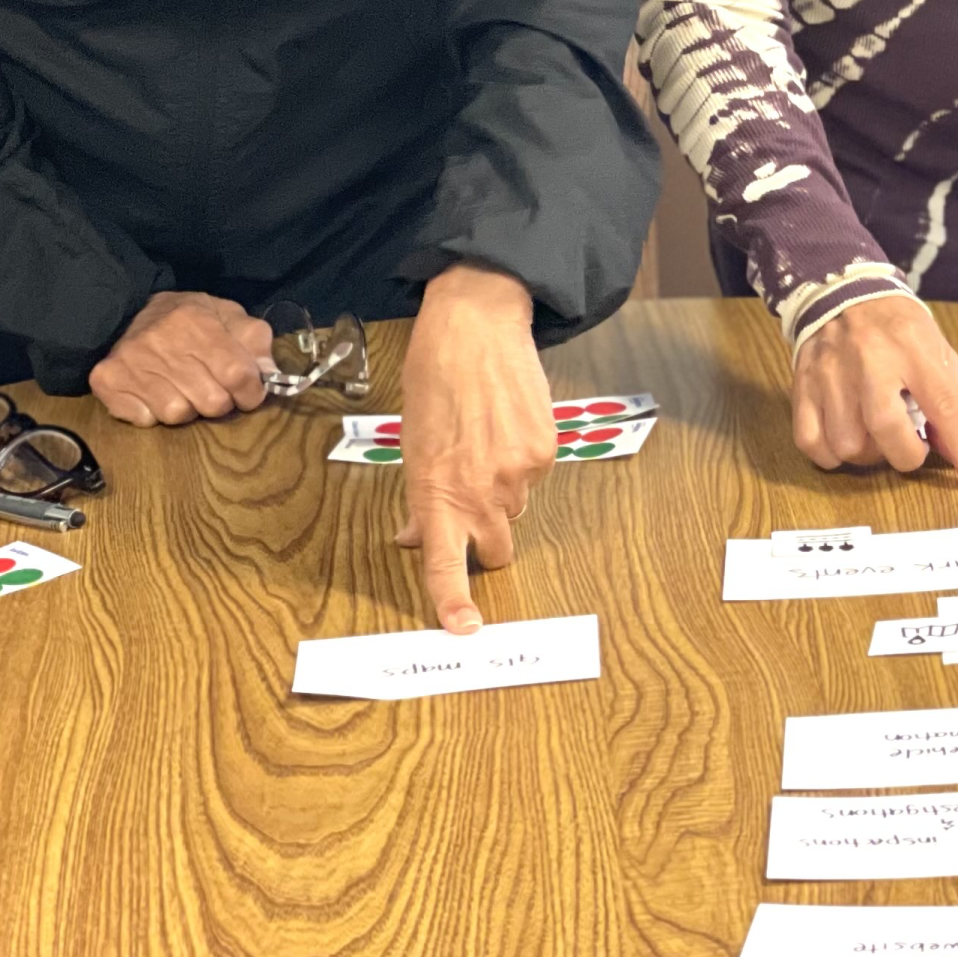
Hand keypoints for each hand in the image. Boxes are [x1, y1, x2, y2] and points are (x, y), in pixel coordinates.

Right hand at [87, 291, 274, 425]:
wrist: (123, 312)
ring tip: (180, 387)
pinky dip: (152, 412)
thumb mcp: (223, 314)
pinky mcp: (106, 381)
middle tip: (211, 387)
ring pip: (178, 414)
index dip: (251, 392)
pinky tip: (151, 392)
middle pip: (212, 402)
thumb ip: (252, 338)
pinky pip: (145, 419)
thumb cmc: (183, 318)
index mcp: (195, 320)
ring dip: (185, 407)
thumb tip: (269, 372)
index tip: (249, 393)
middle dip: (220, 401)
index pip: (237, 374)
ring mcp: (130, 363)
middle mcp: (160, 341)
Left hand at [393, 266, 554, 633]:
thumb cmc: (434, 381)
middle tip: (472, 504)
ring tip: (485, 443)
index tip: (464, 628)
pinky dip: (522, 463)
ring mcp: (519, 473)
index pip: (444, 562)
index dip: (453, 601)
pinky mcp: (546, 452)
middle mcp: (481, 491)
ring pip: (517, 509)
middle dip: (486, 541)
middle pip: (496, 550)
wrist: (476, 328)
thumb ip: (418, 497)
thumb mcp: (412, 443)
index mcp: (437, 492)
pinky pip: (536, 477)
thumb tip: (415, 535)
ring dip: (503, 492)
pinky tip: (507, 427)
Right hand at [788, 293, 957, 491]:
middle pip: (887, 430)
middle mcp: (870, 362)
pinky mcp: (803, 387)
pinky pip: (811, 442)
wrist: (840, 291)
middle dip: (906, 455)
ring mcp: (831, 375)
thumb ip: (947, 398)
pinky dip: (831, 455)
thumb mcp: (934, 350)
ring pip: (847, 444)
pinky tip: (845, 441)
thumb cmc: (895, 326)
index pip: (944, 405)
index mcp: (912, 349)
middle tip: (911, 448)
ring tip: (876, 439)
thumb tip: (952, 450)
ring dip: (869, 455)